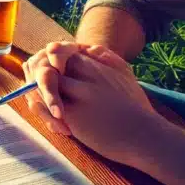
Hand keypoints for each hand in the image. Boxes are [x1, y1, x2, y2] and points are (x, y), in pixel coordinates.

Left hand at [28, 45, 169, 166]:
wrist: (146, 136)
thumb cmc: (137, 109)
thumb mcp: (126, 75)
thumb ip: (108, 59)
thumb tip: (90, 48)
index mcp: (95, 65)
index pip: (60, 53)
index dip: (50, 64)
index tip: (51, 76)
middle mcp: (85, 75)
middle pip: (48, 67)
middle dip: (38, 79)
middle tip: (38, 92)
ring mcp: (78, 94)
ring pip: (44, 86)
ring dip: (39, 96)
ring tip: (44, 108)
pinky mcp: (73, 114)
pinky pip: (47, 107)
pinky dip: (44, 112)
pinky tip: (55, 124)